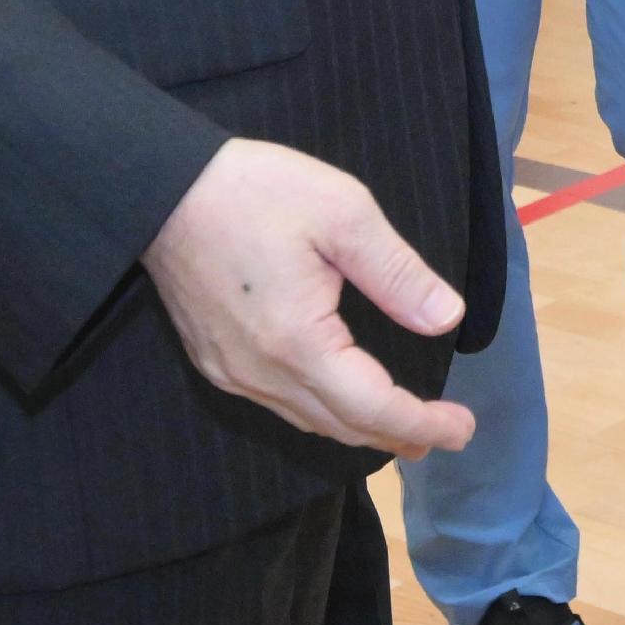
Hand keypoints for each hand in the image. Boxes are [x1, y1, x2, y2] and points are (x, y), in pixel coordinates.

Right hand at [141, 138, 476, 457]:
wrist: (160, 190)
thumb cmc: (256, 192)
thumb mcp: (344, 214)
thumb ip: (397, 273)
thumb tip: (447, 319)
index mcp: (298, 342)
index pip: (372, 406)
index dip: (422, 422)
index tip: (464, 429)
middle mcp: (261, 373)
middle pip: (341, 425)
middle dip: (398, 434)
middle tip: (445, 434)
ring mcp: (231, 372)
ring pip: (307, 420)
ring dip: (359, 429)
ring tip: (405, 428)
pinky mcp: (214, 360)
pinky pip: (277, 405)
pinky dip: (321, 413)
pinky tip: (340, 400)